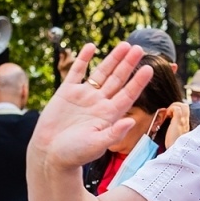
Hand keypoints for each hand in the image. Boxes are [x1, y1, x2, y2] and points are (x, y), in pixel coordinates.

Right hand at [30, 43, 152, 170]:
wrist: (49, 154)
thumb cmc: (74, 154)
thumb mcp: (97, 145)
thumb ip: (114, 133)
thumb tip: (131, 121)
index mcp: (109, 115)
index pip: (128, 95)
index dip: (138, 82)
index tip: (149, 69)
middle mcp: (98, 103)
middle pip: (117, 80)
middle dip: (128, 64)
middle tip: (139, 49)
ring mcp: (83, 96)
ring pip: (101, 73)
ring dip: (112, 59)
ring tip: (124, 45)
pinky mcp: (66, 93)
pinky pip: (77, 72)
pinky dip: (83, 59)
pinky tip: (91, 47)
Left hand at [163, 101, 190, 148]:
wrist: (177, 152)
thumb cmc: (174, 146)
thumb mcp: (175, 137)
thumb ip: (174, 130)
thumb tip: (167, 127)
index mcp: (185, 125)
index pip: (185, 111)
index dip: (177, 109)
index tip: (169, 115)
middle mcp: (185, 122)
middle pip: (185, 105)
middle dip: (176, 105)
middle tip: (168, 112)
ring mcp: (183, 121)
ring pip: (183, 105)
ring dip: (173, 106)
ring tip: (168, 114)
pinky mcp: (178, 122)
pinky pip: (177, 109)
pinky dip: (171, 109)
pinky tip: (167, 116)